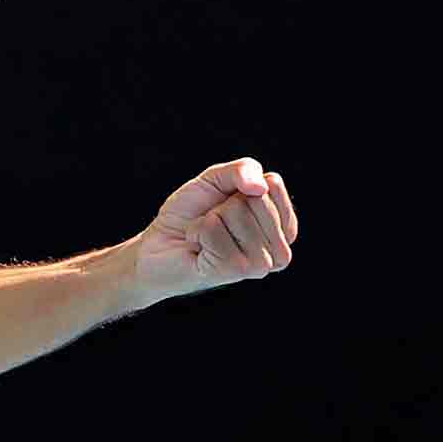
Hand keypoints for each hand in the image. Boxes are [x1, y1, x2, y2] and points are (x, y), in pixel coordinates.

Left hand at [131, 158, 298, 306]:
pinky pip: (214, 230)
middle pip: (256, 198)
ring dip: (209, 219)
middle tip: (213, 222)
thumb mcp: (217, 180)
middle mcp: (280, 249)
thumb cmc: (191, 214)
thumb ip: (242, 170)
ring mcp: (261, 264)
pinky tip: (199, 247)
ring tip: (206, 237)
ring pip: (236, 213)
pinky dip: (198, 231)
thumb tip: (260, 186)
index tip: (227, 202)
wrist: (159, 246)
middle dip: (224, 204)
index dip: (239, 185)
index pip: (273, 184)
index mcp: (283, 227)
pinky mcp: (237, 271)